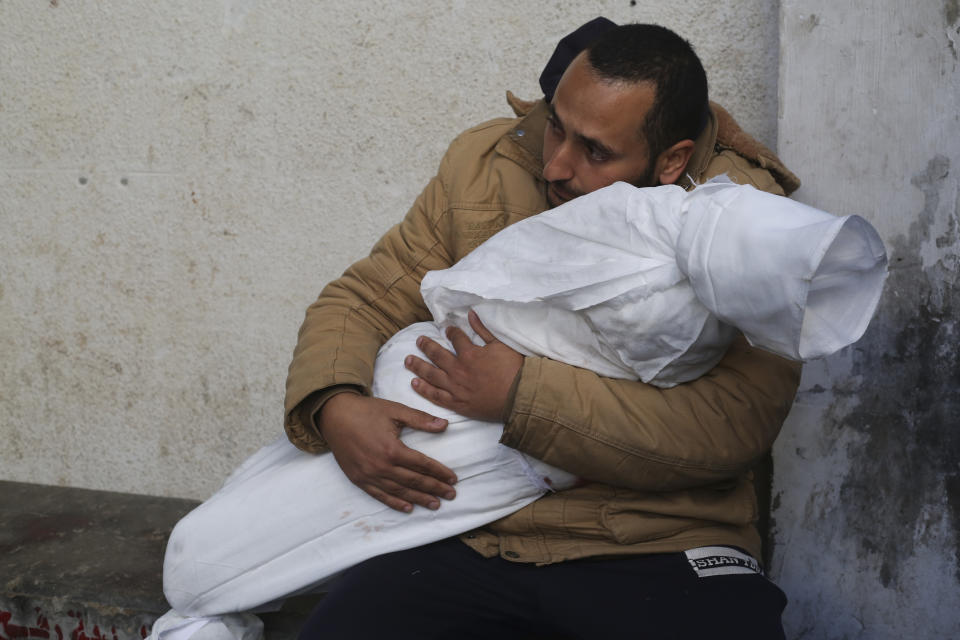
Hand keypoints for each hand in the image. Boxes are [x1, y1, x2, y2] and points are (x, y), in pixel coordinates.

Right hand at [318, 393, 457, 512]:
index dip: (440, 472)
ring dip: (419, 499)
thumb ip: (420, 419)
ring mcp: (369, 475)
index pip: (422, 464)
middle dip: (435, 488)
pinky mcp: (359, 479)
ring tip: (435, 504)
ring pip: (400, 491)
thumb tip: (444, 424)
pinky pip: (380, 495)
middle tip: (451, 495)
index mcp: (392, 449)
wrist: (334, 416)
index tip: (454, 479)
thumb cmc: (366, 411)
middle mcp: (381, 466)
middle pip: (414, 481)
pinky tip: (408, 508)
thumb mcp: (395, 410)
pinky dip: (395, 503)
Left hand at [405, 310, 522, 421]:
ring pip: (431, 375)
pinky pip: (436, 396)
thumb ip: (483, 330)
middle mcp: (458, 370)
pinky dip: (424, 389)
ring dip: (418, 366)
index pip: (455, 338)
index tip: (446, 329)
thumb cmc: (513, 370)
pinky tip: (414, 384)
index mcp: (469, 354)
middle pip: (437, 355)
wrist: (519, 397)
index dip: (450, 332)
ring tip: (408, 361)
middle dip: (426, 346)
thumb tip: (471, 314)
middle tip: (418, 341)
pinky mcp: (457, 403)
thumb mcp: (501, 345)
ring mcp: (455, 388)